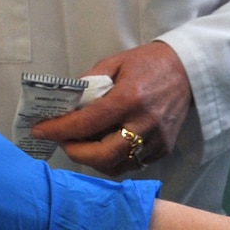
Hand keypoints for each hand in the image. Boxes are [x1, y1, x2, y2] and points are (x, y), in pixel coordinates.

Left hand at [32, 41, 191, 174]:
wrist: (189, 70)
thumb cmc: (149, 63)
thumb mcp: (114, 63)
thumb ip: (88, 84)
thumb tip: (65, 104)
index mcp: (129, 98)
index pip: (87, 123)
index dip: (59, 130)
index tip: (40, 130)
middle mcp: (144, 123)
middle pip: (102, 156)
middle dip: (75, 152)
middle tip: (63, 141)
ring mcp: (156, 140)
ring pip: (116, 166)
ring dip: (92, 159)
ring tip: (82, 143)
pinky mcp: (164, 149)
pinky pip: (131, 164)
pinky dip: (112, 159)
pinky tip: (105, 145)